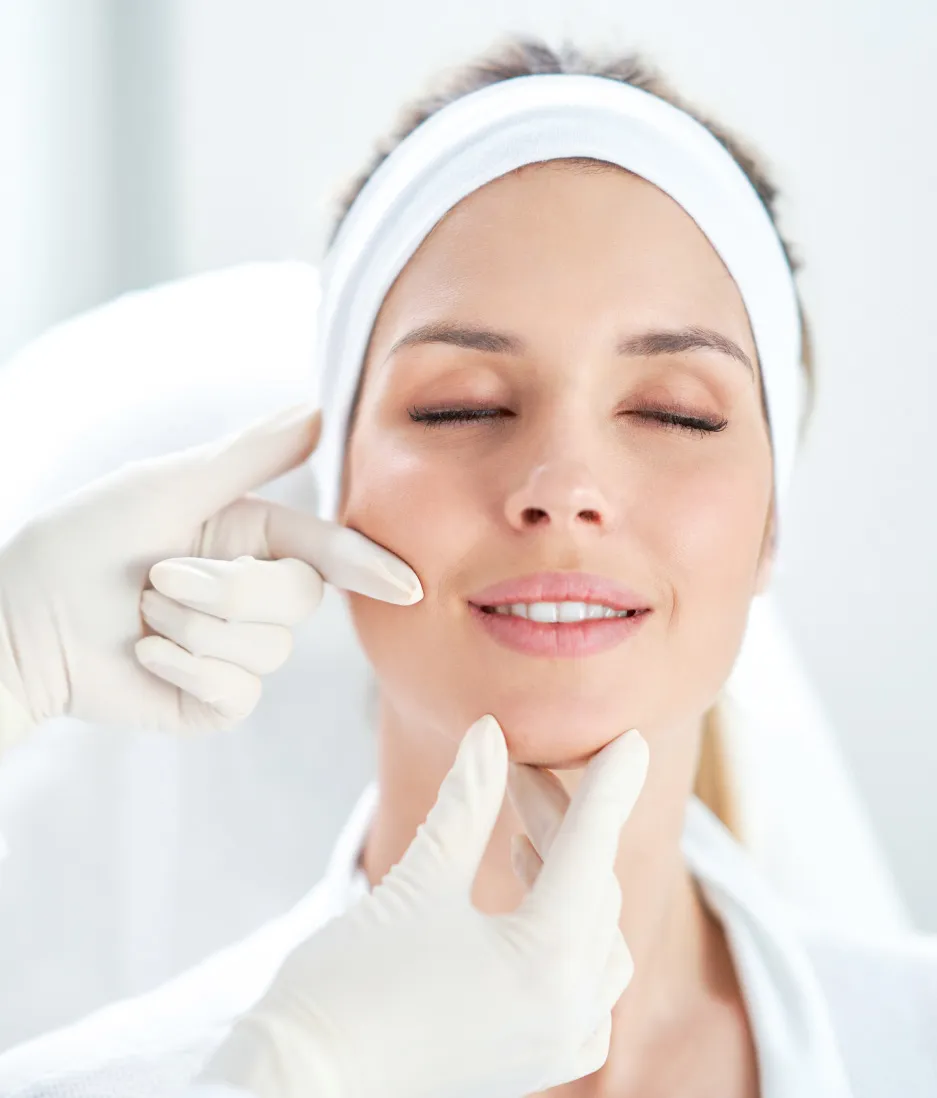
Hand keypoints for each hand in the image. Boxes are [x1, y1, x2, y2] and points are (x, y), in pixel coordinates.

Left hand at [0, 403, 420, 737]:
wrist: (19, 620)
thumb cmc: (82, 540)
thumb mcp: (169, 484)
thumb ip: (250, 453)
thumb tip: (319, 410)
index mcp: (250, 537)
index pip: (325, 549)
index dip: (367, 565)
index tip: (407, 584)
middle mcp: (252, 593)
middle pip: (299, 600)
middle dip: (226, 590)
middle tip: (156, 578)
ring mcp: (236, 651)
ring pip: (268, 649)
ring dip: (190, 629)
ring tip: (141, 615)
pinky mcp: (215, 700)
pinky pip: (238, 693)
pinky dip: (183, 670)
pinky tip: (143, 656)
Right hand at [200, 716, 648, 1097]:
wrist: (302, 1084)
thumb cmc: (352, 983)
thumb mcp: (418, 880)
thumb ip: (466, 802)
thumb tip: (488, 733)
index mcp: (548, 960)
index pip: (592, 848)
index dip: (609, 786)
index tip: (631, 739)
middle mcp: (569, 1008)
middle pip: (590, 886)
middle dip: (559, 819)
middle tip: (519, 768)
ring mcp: (556, 1043)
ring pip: (594, 936)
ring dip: (568, 875)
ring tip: (523, 832)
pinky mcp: (534, 1060)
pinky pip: (584, 989)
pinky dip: (569, 934)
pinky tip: (534, 904)